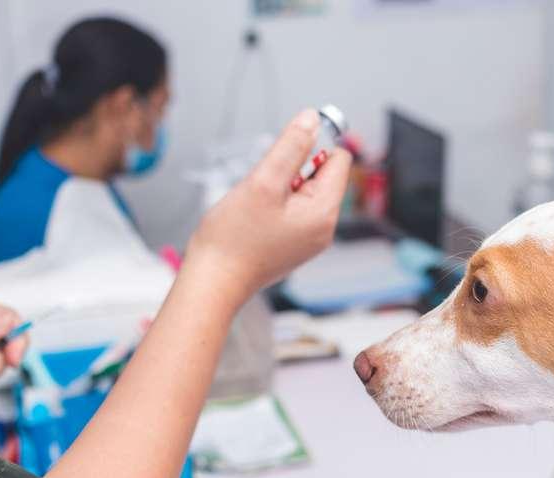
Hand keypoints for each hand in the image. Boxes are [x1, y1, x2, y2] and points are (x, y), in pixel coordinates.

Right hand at [184, 108, 350, 304]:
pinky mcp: (293, 242)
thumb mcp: (263, 181)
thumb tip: (312, 119)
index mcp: (324, 212)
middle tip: (266, 187)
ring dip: (281, 186)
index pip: (340, 159)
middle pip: (322, 174)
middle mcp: (323, 227)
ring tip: (258, 204)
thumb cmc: (234, 240)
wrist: (214, 280)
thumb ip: (290, 147)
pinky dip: (275, 203)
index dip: (313, 147)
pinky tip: (256, 216)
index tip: (285, 154)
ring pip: (304, 190)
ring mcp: (309, 237)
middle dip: (293, 169)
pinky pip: (292, 208)